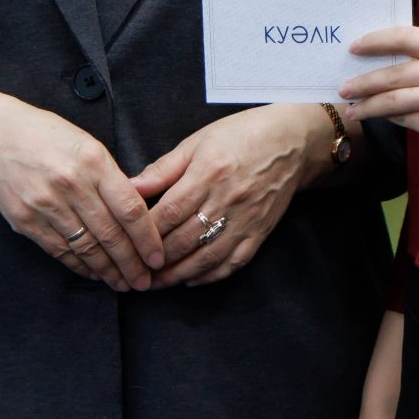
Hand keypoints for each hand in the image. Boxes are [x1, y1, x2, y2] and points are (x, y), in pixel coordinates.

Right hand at [0, 81, 166, 289]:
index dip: (147, 239)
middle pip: (110, 234)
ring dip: (107, 270)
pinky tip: (93, 273)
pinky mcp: (26, 220)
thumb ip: (112, 178)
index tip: (157, 258)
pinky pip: (59, 250)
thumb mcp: (88, 146)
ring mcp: (45, 204)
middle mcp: (70, 184)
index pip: (130, 209)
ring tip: (122, 283)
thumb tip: (139, 215)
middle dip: (131, 263)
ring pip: (85, 247)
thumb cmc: (50, 138)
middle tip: (144, 281)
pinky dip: (79, 265)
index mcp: (93, 161)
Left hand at [132, 104, 322, 285]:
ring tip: (155, 283)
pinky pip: (233, 262)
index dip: (145, 233)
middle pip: (184, 240)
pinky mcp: (259, 233)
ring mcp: (245, 220)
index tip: (126, 244)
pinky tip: (191, 280)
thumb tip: (131, 186)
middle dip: (155, 260)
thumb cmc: (242, 135)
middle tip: (133, 271)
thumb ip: (164, 168)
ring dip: (177, 274)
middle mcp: (226, 201)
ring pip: (206, 258)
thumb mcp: (198, 141)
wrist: (292, 142)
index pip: (169, 213)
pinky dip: (210, 276)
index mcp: (208, 174)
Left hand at [341, 26, 418, 179]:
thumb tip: (391, 68)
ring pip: (392, 97)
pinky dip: (384, 118)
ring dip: (366, 103)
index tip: (356, 46)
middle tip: (343, 86)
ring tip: (350, 107)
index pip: (408, 36)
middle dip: (363, 79)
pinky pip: (402, 118)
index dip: (377, 40)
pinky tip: (372, 119)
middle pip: (394, 70)